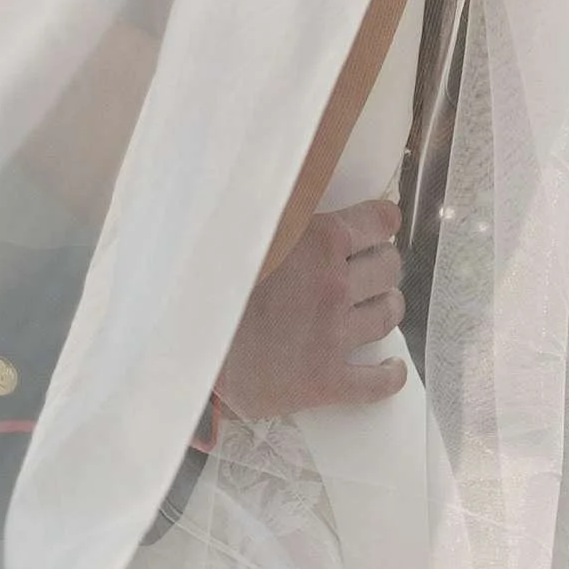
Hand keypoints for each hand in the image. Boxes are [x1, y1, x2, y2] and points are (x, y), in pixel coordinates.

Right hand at [216, 198, 405, 417]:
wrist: (179, 344)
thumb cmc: (204, 283)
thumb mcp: (240, 230)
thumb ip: (277, 213)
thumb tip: (291, 185)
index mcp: (317, 243)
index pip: (379, 223)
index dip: (381, 224)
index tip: (378, 227)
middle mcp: (334, 286)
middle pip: (388, 268)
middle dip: (381, 266)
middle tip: (365, 270)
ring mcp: (333, 335)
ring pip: (387, 315)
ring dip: (385, 307)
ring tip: (373, 308)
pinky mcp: (325, 380)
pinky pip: (377, 383)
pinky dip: (389, 375)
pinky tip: (389, 368)